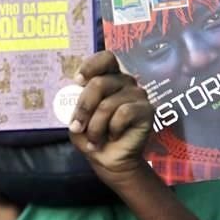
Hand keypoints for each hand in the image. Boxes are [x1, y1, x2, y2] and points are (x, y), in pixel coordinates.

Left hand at [67, 51, 154, 180]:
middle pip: (99, 83)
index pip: (106, 58)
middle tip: (77, 127)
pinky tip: (114, 136)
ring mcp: (138, 94)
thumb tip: (72, 91)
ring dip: (96, 126)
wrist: (110, 160)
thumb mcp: (77, 118)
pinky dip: (113, 129)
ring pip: (108, 103)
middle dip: (83, 108)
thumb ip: (75, 103)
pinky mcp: (147, 110)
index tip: (77, 81)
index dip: (91, 66)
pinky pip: (124, 113)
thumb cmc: (93, 136)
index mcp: (109, 78)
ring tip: (95, 140)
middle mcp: (125, 82)